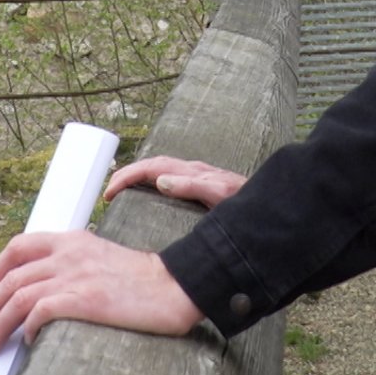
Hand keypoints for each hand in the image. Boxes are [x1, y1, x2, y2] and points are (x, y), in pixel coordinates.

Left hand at [0, 229, 202, 353]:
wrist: (173, 286)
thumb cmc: (141, 280)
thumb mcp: (101, 257)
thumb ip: (73, 264)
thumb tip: (46, 292)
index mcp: (71, 239)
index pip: (18, 247)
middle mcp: (67, 253)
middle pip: (10, 277)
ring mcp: (74, 275)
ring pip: (16, 297)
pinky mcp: (83, 299)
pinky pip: (38, 312)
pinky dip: (25, 329)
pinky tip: (28, 341)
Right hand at [104, 156, 246, 208]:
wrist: (267, 207)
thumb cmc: (244, 201)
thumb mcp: (219, 196)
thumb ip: (193, 187)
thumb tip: (161, 181)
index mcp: (192, 172)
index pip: (152, 168)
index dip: (128, 177)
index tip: (111, 192)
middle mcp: (192, 172)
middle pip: (152, 167)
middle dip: (127, 176)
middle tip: (108, 193)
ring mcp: (197, 179)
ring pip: (159, 173)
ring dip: (138, 180)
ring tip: (121, 194)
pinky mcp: (201, 189)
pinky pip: (169, 182)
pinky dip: (152, 186)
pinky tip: (150, 199)